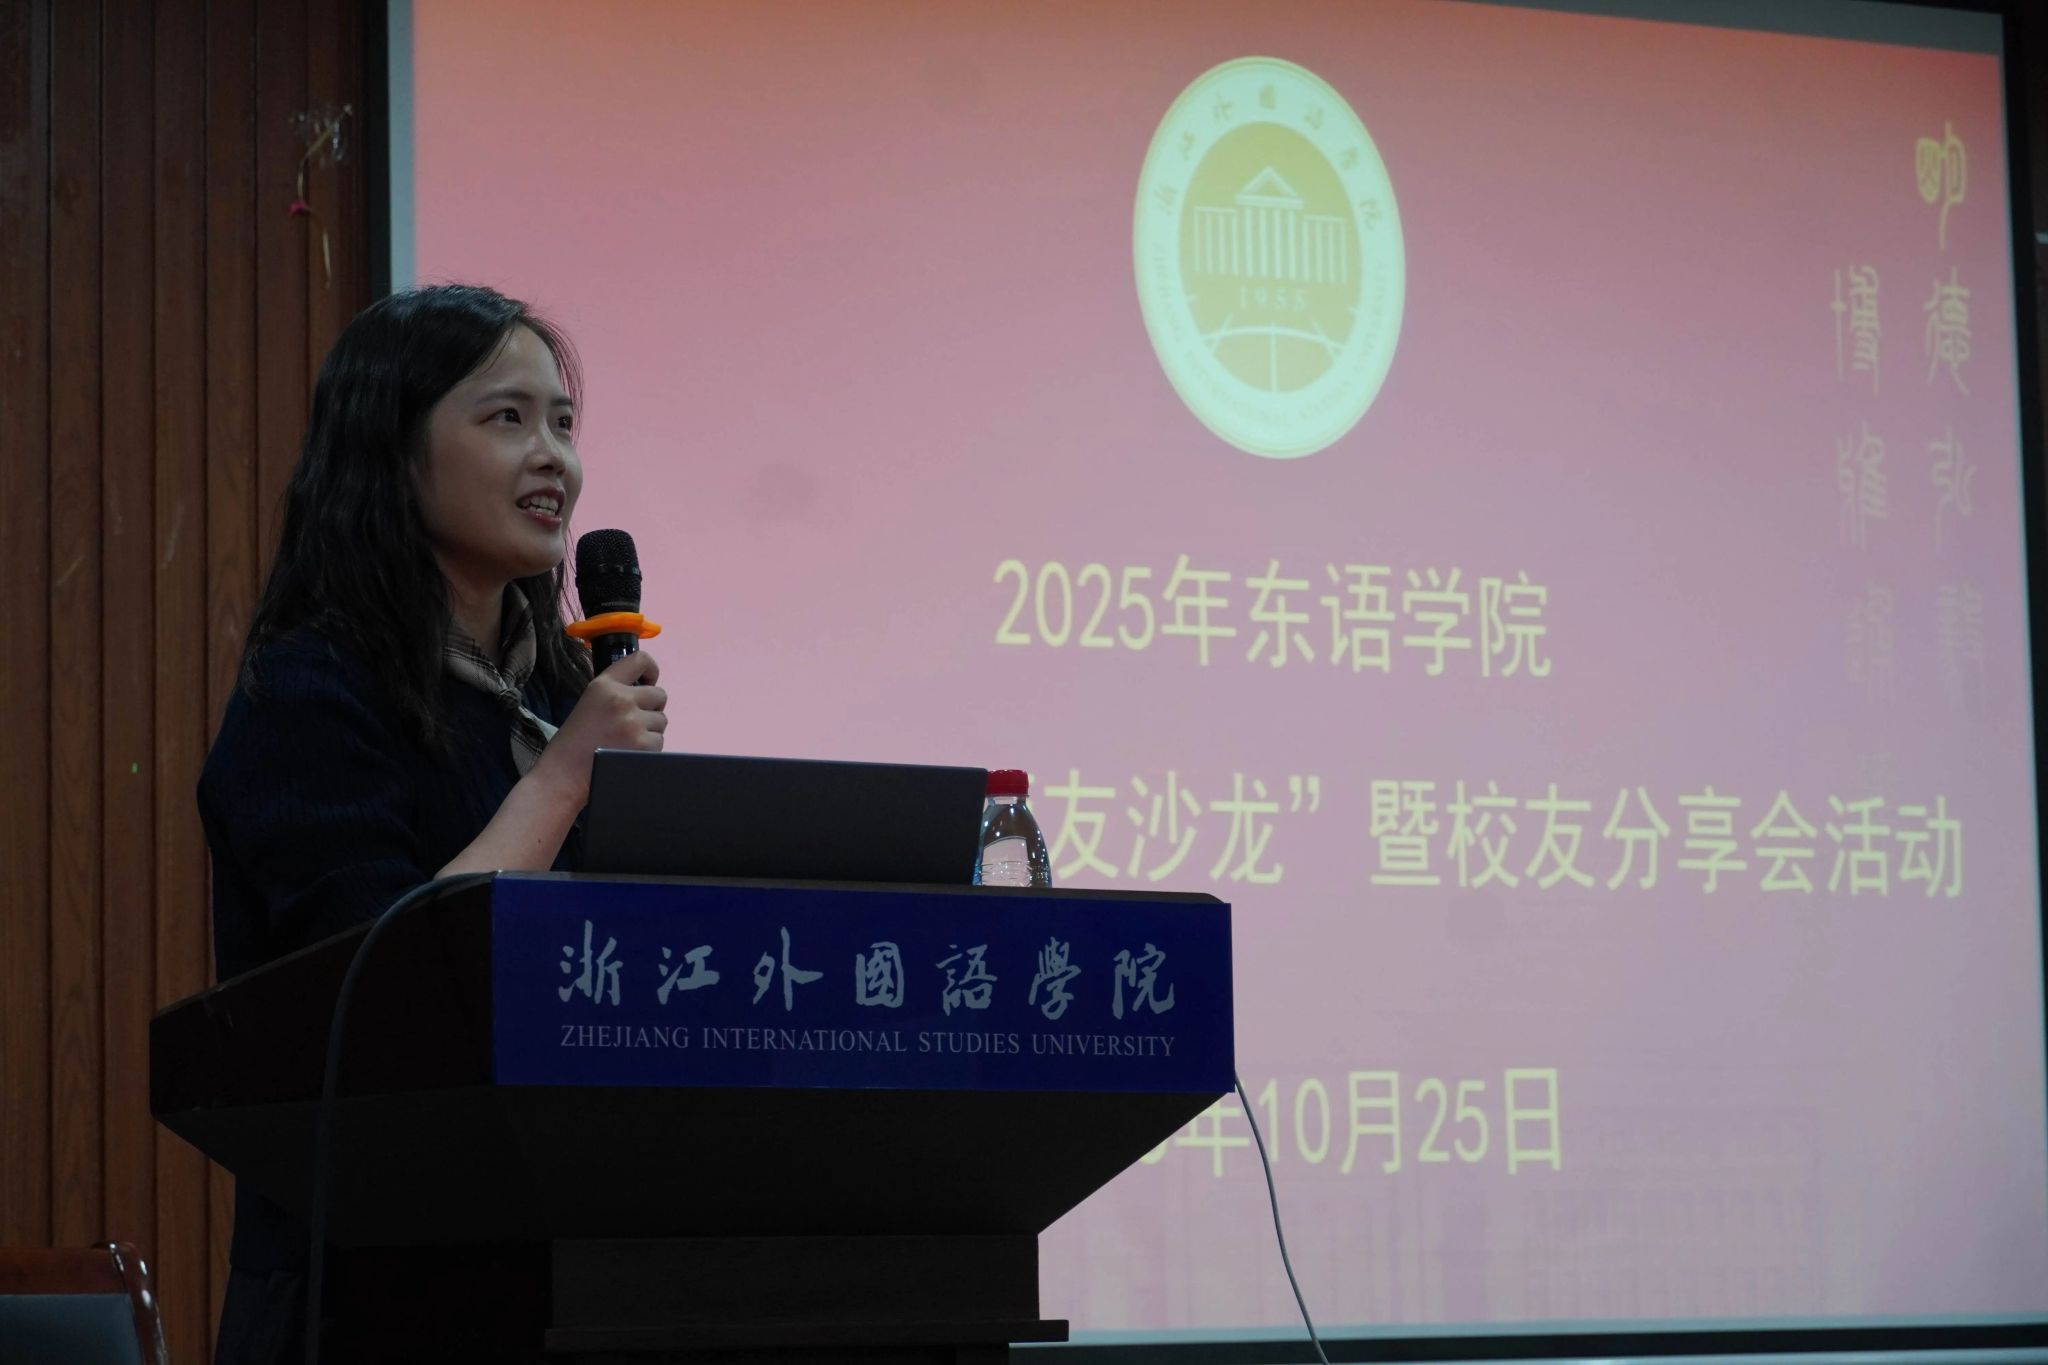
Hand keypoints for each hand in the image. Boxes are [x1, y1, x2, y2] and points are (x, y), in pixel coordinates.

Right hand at [533, 650, 667, 805]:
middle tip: (634, 721)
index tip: (649, 682)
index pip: (641, 660)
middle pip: (660, 695)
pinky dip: (649, 748)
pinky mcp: (642, 744)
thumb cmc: (575, 740)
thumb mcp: (590, 702)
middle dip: (652, 708)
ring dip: (650, 730)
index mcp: (605, 685)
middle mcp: (621, 699)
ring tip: (626, 740)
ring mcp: (633, 722)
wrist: (564, 773)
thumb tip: (645, 688)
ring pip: (662, 720)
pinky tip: (628, 752)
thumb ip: (615, 692)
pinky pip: (660, 740)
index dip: (652, 670)